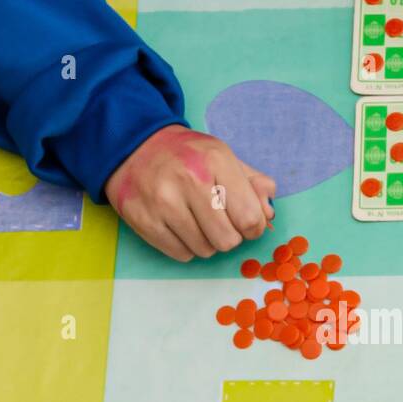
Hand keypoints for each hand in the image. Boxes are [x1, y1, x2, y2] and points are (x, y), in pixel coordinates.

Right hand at [104, 124, 275, 260]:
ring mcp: (163, 202)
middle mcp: (189, 180)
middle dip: (230, 235)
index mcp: (215, 161)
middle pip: (228, 240)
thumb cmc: (187, 156)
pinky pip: (181, 254)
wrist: (134, 146)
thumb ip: (253, 184)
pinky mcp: (144, 220)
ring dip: (207, 241)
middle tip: (219, 220)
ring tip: (196, 220)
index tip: (246, 222)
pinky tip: (179, 226)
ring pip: (205, 250)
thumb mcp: (224, 157)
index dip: (254, 227)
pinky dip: (186, 246)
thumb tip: (268, 214)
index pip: (249, 217)